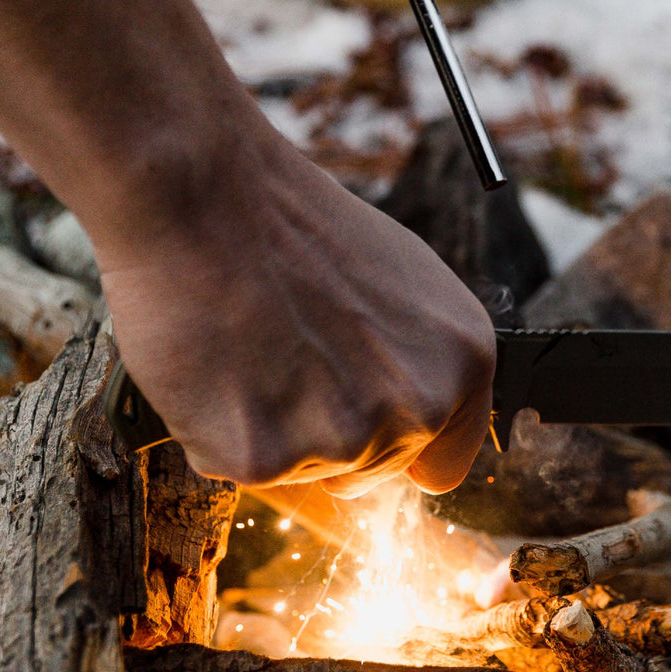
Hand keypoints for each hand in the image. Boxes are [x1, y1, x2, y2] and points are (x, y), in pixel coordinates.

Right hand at [94, 125, 495, 495]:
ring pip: (300, 470)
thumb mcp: (399, 283)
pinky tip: (216, 362)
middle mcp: (418, 408)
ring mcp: (344, 438)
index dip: (396, 451)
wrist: (207, 196)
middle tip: (285, 354)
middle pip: (367, 475)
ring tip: (251, 343)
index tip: (361, 425)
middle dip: (325, 433)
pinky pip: (234, 467)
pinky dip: (214, 427)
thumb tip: (403, 417)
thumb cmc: (293, 224)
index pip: (443, 464)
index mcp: (463, 361)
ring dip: (269, 426)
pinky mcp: (264, 459)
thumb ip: (414, 359)